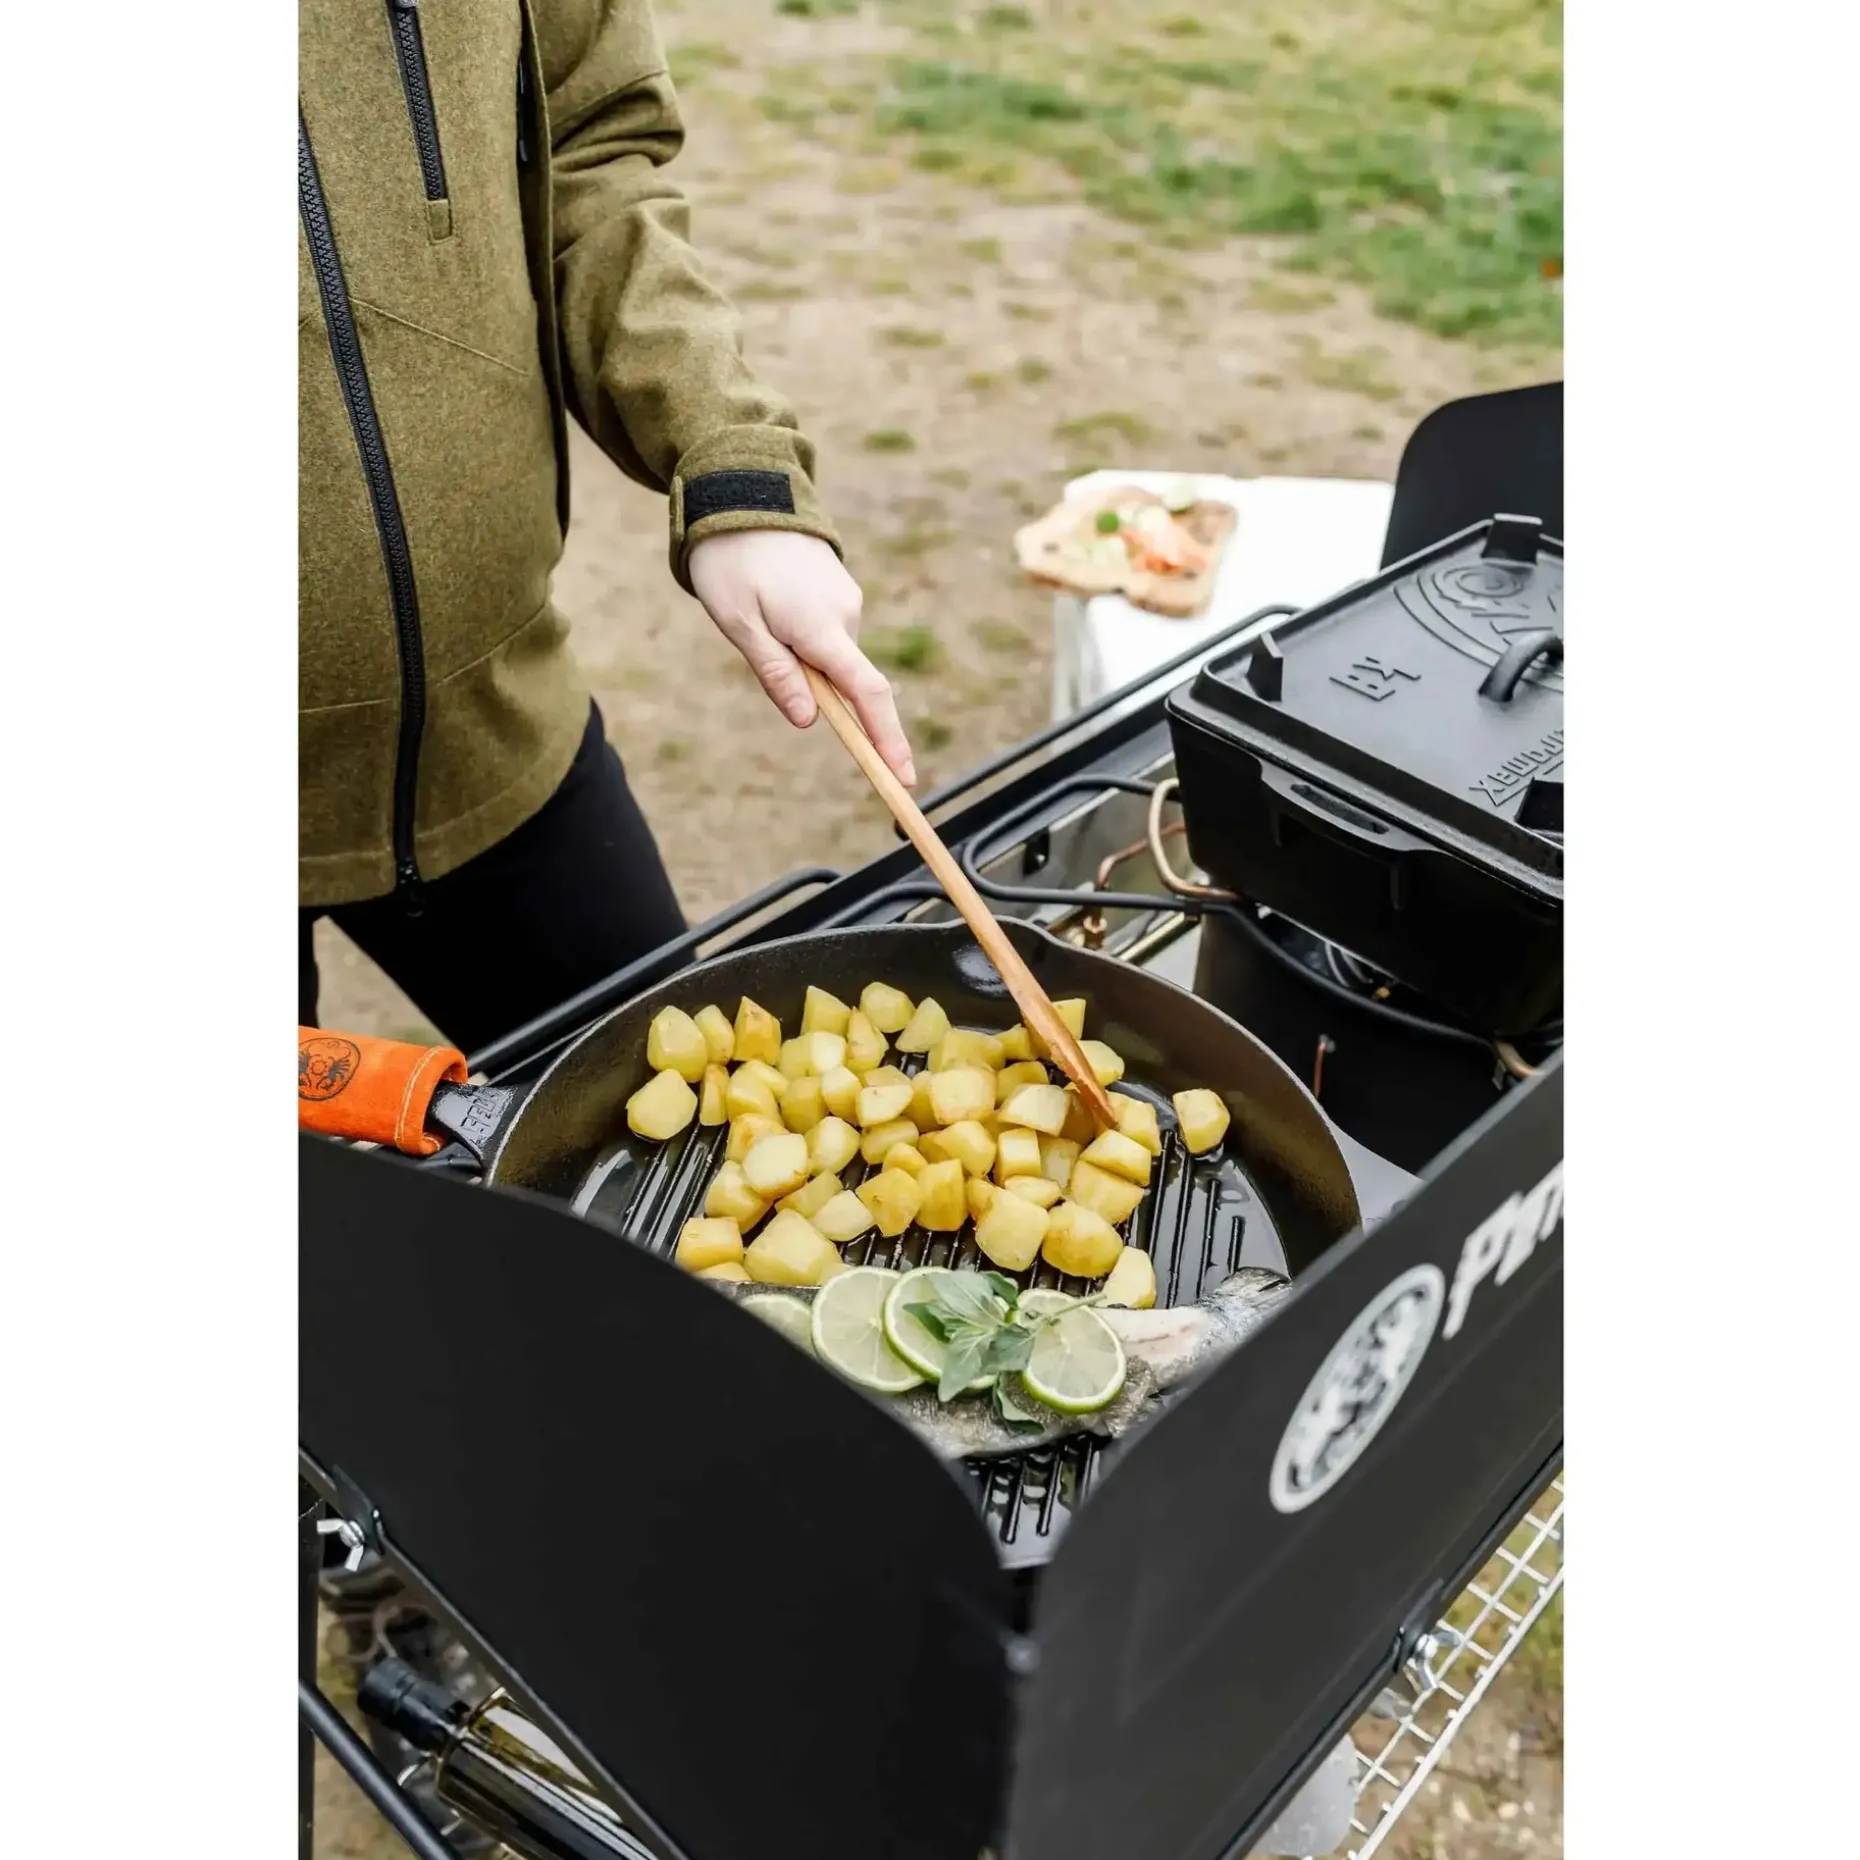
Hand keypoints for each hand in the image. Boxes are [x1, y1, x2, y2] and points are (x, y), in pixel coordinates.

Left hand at [688, 529, 915, 785]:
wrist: (740, 493)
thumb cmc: (730, 562)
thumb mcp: (739, 624)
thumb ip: (776, 673)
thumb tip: (810, 720)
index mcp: (821, 628)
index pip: (866, 695)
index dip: (887, 741)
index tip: (903, 780)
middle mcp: (845, 615)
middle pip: (843, 680)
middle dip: (813, 689)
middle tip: (758, 640)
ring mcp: (846, 601)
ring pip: (831, 657)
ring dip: (799, 658)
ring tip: (755, 613)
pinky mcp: (840, 591)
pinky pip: (827, 634)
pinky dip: (804, 638)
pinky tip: (771, 604)